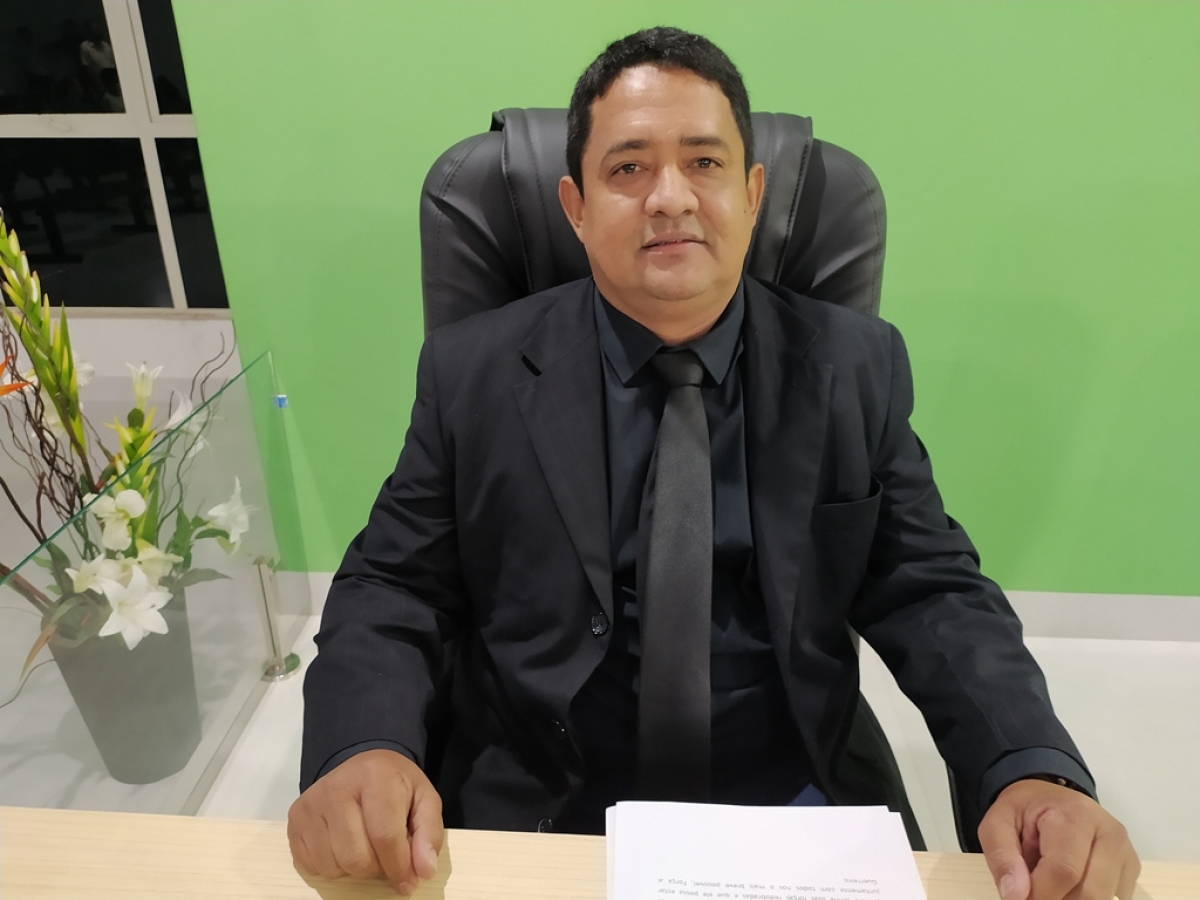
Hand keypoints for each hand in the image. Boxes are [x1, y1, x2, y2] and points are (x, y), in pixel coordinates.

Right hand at [288, 749, 443, 895]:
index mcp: (374, 777)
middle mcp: (336, 788)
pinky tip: (344, 846)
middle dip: (377, 868)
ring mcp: (311, 805)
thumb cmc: (395, 785)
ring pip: (333, 866)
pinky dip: (333, 866)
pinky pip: (313, 865)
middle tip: (385, 857)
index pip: (384, 836)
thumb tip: (424, 871)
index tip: (408, 881)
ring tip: (365, 847)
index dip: (399, 867)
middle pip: (356, 858)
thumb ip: (429, 834)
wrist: (362, 764)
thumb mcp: (424, 799)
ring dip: (354, 869)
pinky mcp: (294, 820)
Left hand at [978, 778, 1139, 899]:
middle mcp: (1110, 833)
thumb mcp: (996, 824)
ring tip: (1050, 885)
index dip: (1039, 895)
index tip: (1019, 898)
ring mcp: (1126, 853)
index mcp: (1076, 814)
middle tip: (1032, 894)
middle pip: (1090, 893)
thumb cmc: (1023, 812)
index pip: (1064, 871)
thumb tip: (1016, 897)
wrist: (1048, 799)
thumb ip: (1002, 857)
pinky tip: (1067, 886)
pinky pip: (1111, 899)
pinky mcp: (1131, 871)